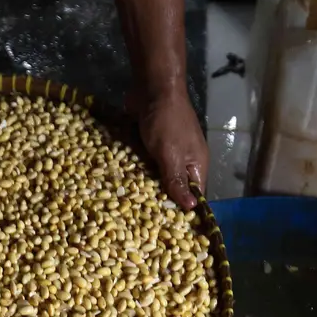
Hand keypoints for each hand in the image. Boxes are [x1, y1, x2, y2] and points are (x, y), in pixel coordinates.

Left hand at [130, 87, 208, 210]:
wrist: (152, 87)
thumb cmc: (166, 122)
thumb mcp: (171, 156)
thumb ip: (177, 181)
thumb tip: (191, 208)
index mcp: (195, 165)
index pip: (193, 196)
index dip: (183, 211)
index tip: (168, 229)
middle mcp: (184, 160)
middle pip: (174, 187)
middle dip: (160, 200)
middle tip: (142, 221)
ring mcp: (167, 150)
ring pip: (156, 175)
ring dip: (144, 186)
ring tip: (128, 207)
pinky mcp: (150, 142)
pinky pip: (143, 162)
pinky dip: (135, 170)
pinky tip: (121, 183)